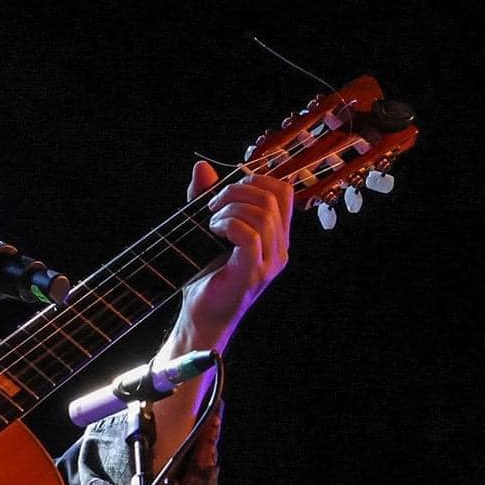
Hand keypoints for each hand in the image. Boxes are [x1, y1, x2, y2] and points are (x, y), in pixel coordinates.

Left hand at [177, 159, 292, 352]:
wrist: (200, 316)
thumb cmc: (205, 275)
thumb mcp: (206, 227)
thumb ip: (206, 198)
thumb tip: (202, 167)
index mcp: (276, 236)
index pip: (284, 191)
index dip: (255, 180)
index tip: (226, 192)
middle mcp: (280, 248)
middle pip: (273, 197)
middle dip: (237, 190)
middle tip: (212, 206)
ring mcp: (269, 262)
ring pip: (263, 214)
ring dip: (231, 208)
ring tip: (211, 221)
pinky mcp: (253, 273)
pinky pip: (249, 235)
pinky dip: (227, 224)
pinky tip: (213, 231)